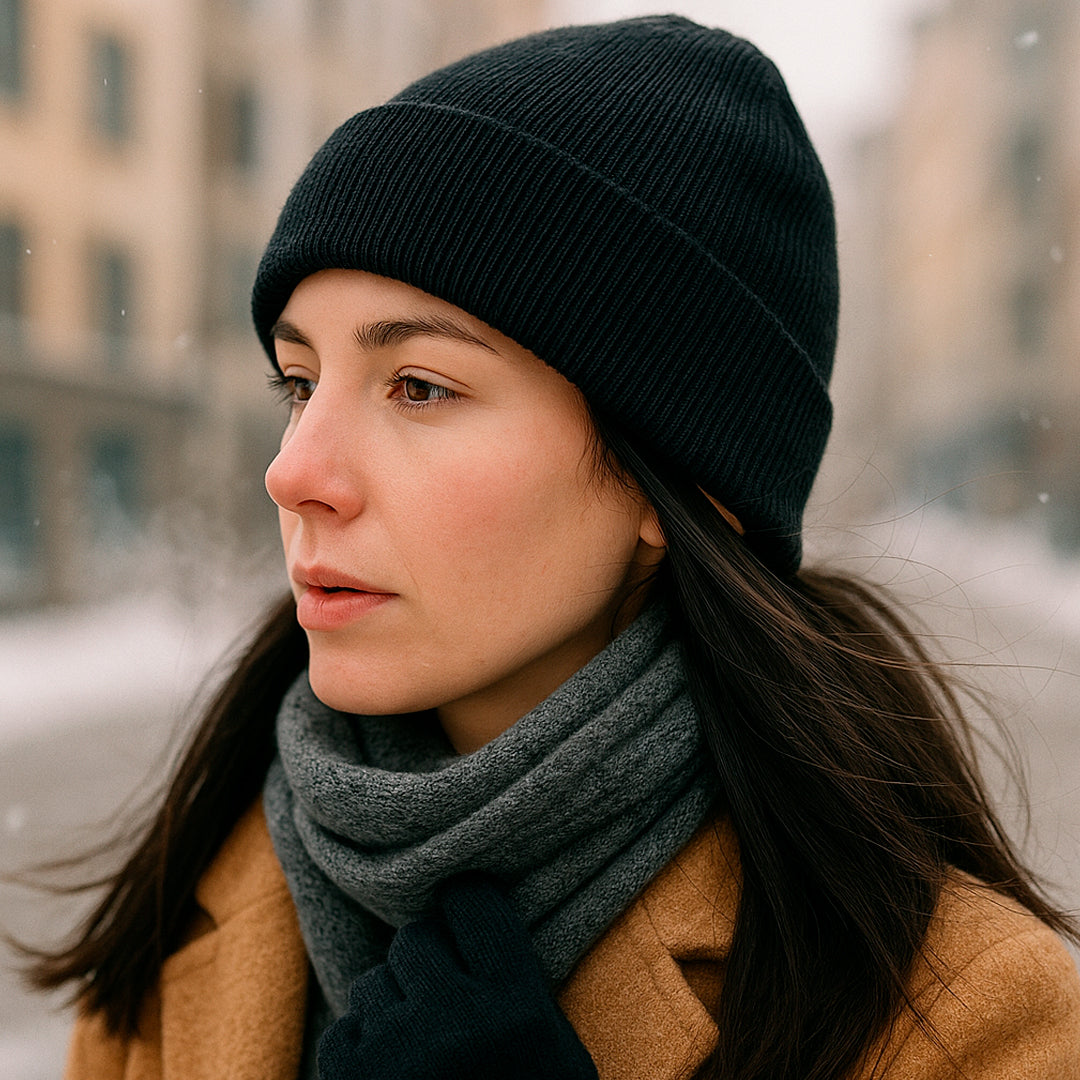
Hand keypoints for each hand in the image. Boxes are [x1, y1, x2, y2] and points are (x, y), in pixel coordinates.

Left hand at [317, 874, 598, 1078]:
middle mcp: (453, 1023)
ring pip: (373, 983)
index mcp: (517, 1010)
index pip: (472, 903)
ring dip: (392, 1009)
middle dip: (425, 966)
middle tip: (444, 1005)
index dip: (467, 905)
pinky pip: (343, 1029)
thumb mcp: (556, 1058)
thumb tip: (467, 908)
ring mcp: (393, 1057)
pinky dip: (363, 1050)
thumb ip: (518, 987)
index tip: (465, 916)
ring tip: (420, 1055)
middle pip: (415, 940)